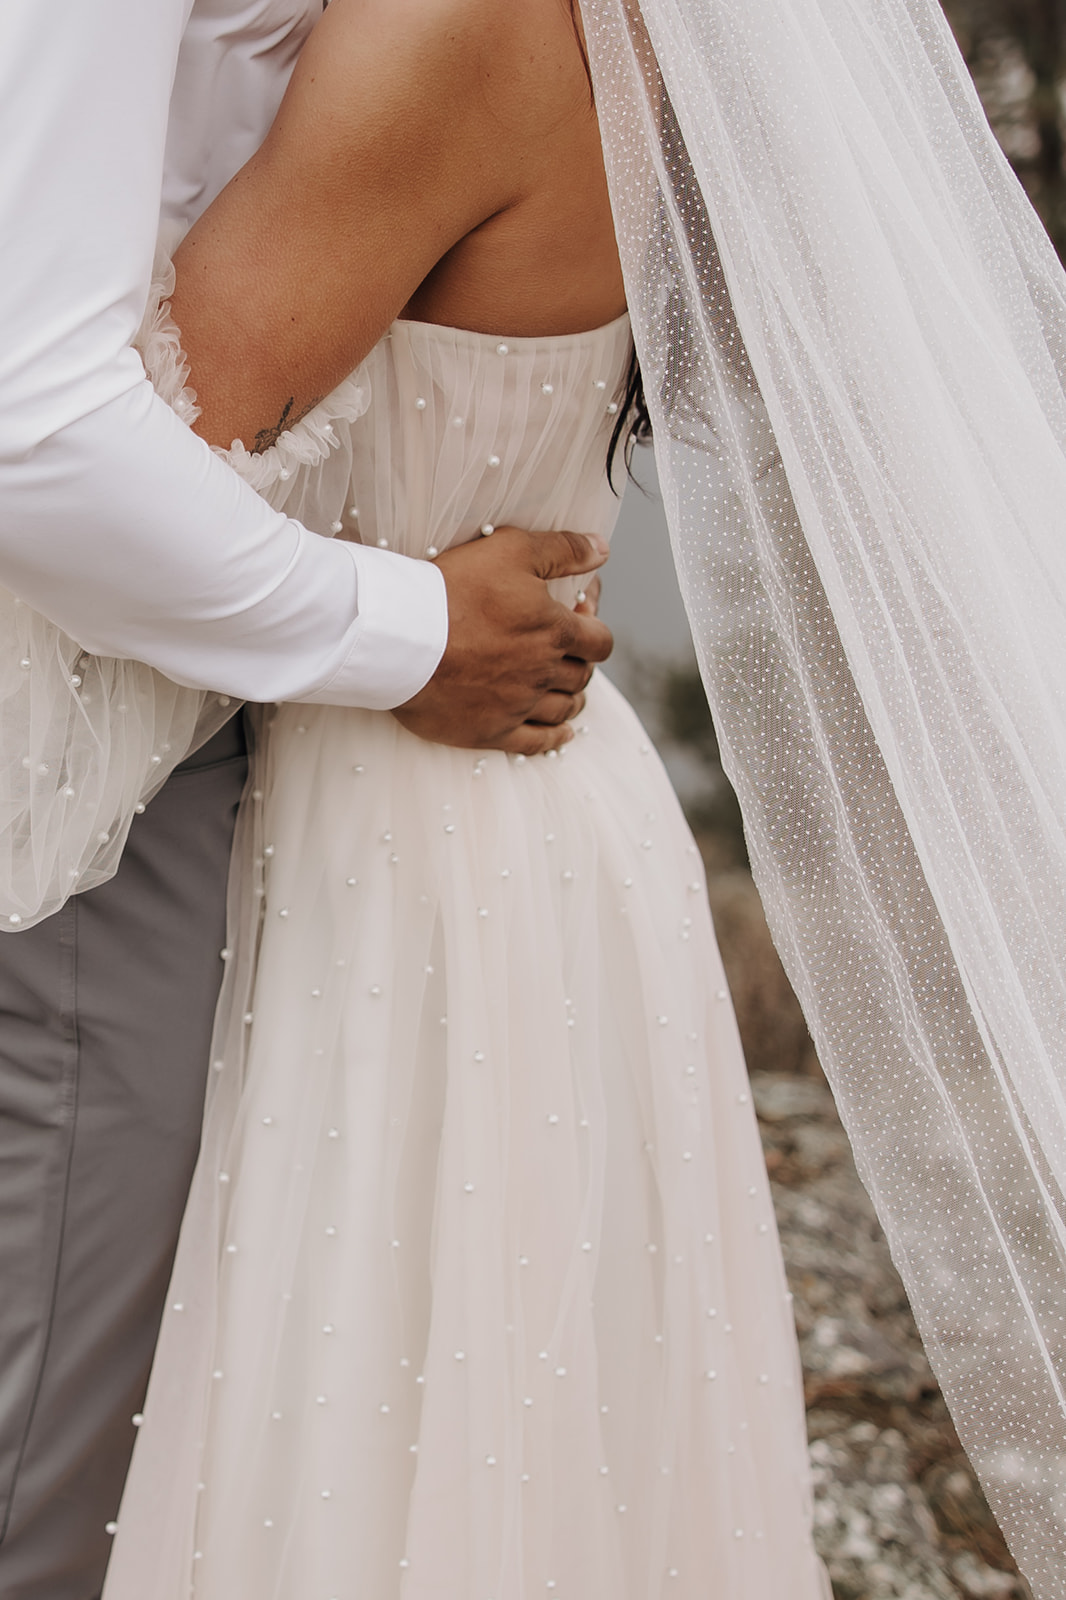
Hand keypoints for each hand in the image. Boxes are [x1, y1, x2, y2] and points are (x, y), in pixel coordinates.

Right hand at [392, 527, 612, 753]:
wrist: (400, 636)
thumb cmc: (452, 589)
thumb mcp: (511, 550)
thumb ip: (562, 550)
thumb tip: (601, 550)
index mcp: (554, 631)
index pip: (600, 641)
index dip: (596, 630)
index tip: (582, 621)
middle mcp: (543, 672)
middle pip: (581, 676)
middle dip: (581, 663)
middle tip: (568, 653)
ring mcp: (518, 705)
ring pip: (564, 709)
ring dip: (572, 699)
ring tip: (567, 690)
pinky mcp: (491, 731)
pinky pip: (535, 743)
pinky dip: (554, 738)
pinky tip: (561, 732)